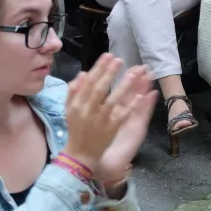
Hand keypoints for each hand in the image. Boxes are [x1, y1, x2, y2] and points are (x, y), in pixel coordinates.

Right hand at [61, 55, 149, 172]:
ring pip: (113, 100)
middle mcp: (88, 110)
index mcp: (77, 104)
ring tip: (134, 73)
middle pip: (100, 89)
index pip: (89, 82)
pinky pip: (123, 116)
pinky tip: (141, 96)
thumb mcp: (69, 109)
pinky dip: (131, 106)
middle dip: (110, 73)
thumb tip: (83, 73)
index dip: (99, 68)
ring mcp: (100, 120)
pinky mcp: (111, 129)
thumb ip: (73, 91)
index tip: (108, 55)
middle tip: (120, 60)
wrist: (80, 154)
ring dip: (124, 86)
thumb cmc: (76, 129)